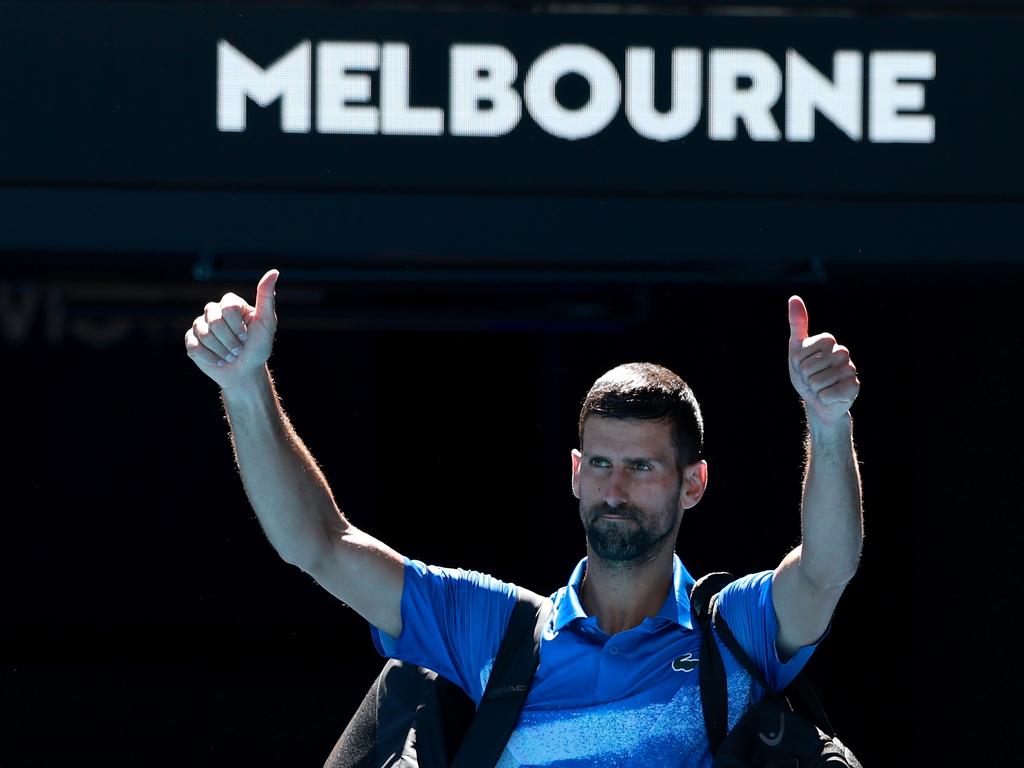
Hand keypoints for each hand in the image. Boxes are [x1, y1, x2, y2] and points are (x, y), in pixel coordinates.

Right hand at [184, 269, 279, 389]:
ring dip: (221, 350)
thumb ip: (266, 297)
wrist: (245, 371)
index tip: (247, 336)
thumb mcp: (267, 322)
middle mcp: (213, 311)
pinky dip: (209, 357)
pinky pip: (194, 346)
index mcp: (230, 304)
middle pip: (214, 321)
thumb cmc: (258, 347)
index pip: (227, 307)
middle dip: (230, 340)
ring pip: (204, 334)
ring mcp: (200, 325)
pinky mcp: (191, 341)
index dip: (237, 325)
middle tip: (239, 350)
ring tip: (230, 356)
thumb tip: (274, 271)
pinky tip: (219, 361)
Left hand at [787, 295, 859, 426]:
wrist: (818, 400)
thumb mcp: (797, 349)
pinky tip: (829, 397)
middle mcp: (843, 353)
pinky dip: (822, 398)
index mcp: (829, 342)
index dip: (798, 362)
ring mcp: (850, 370)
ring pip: (817, 382)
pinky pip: (826, 394)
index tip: (804, 365)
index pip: (802, 351)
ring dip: (814, 389)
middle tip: (812, 379)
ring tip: (820, 388)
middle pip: (809, 367)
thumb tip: (794, 297)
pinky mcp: (854, 388)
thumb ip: (797, 324)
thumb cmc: (807, 374)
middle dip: (805, 377)